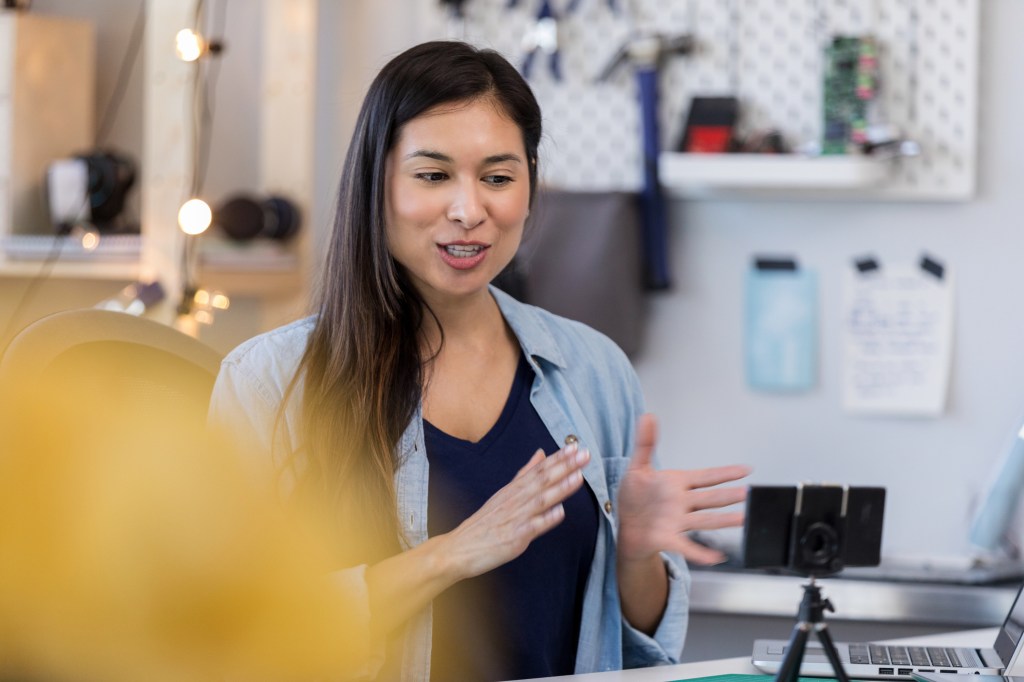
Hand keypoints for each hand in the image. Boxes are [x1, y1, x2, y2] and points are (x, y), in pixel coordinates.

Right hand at [439, 443, 589, 580]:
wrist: (460, 548)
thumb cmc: (485, 522)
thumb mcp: (504, 493)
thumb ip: (525, 473)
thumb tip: (540, 453)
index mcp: (514, 489)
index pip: (539, 469)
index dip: (559, 458)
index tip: (576, 446)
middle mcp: (516, 500)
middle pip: (542, 479)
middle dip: (565, 466)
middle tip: (584, 454)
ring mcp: (515, 518)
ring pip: (541, 500)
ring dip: (560, 488)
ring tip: (578, 476)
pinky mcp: (514, 537)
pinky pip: (532, 527)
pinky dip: (546, 519)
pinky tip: (560, 512)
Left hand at [617, 414, 749, 565]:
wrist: (627, 526)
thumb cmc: (635, 497)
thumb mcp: (637, 467)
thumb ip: (644, 443)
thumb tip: (648, 415)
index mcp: (677, 483)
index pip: (705, 476)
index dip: (724, 473)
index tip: (745, 469)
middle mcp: (682, 503)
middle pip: (710, 498)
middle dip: (728, 495)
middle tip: (748, 493)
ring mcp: (678, 521)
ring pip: (704, 520)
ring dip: (723, 520)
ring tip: (742, 519)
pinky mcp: (669, 538)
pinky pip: (687, 546)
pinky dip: (701, 553)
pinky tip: (716, 558)